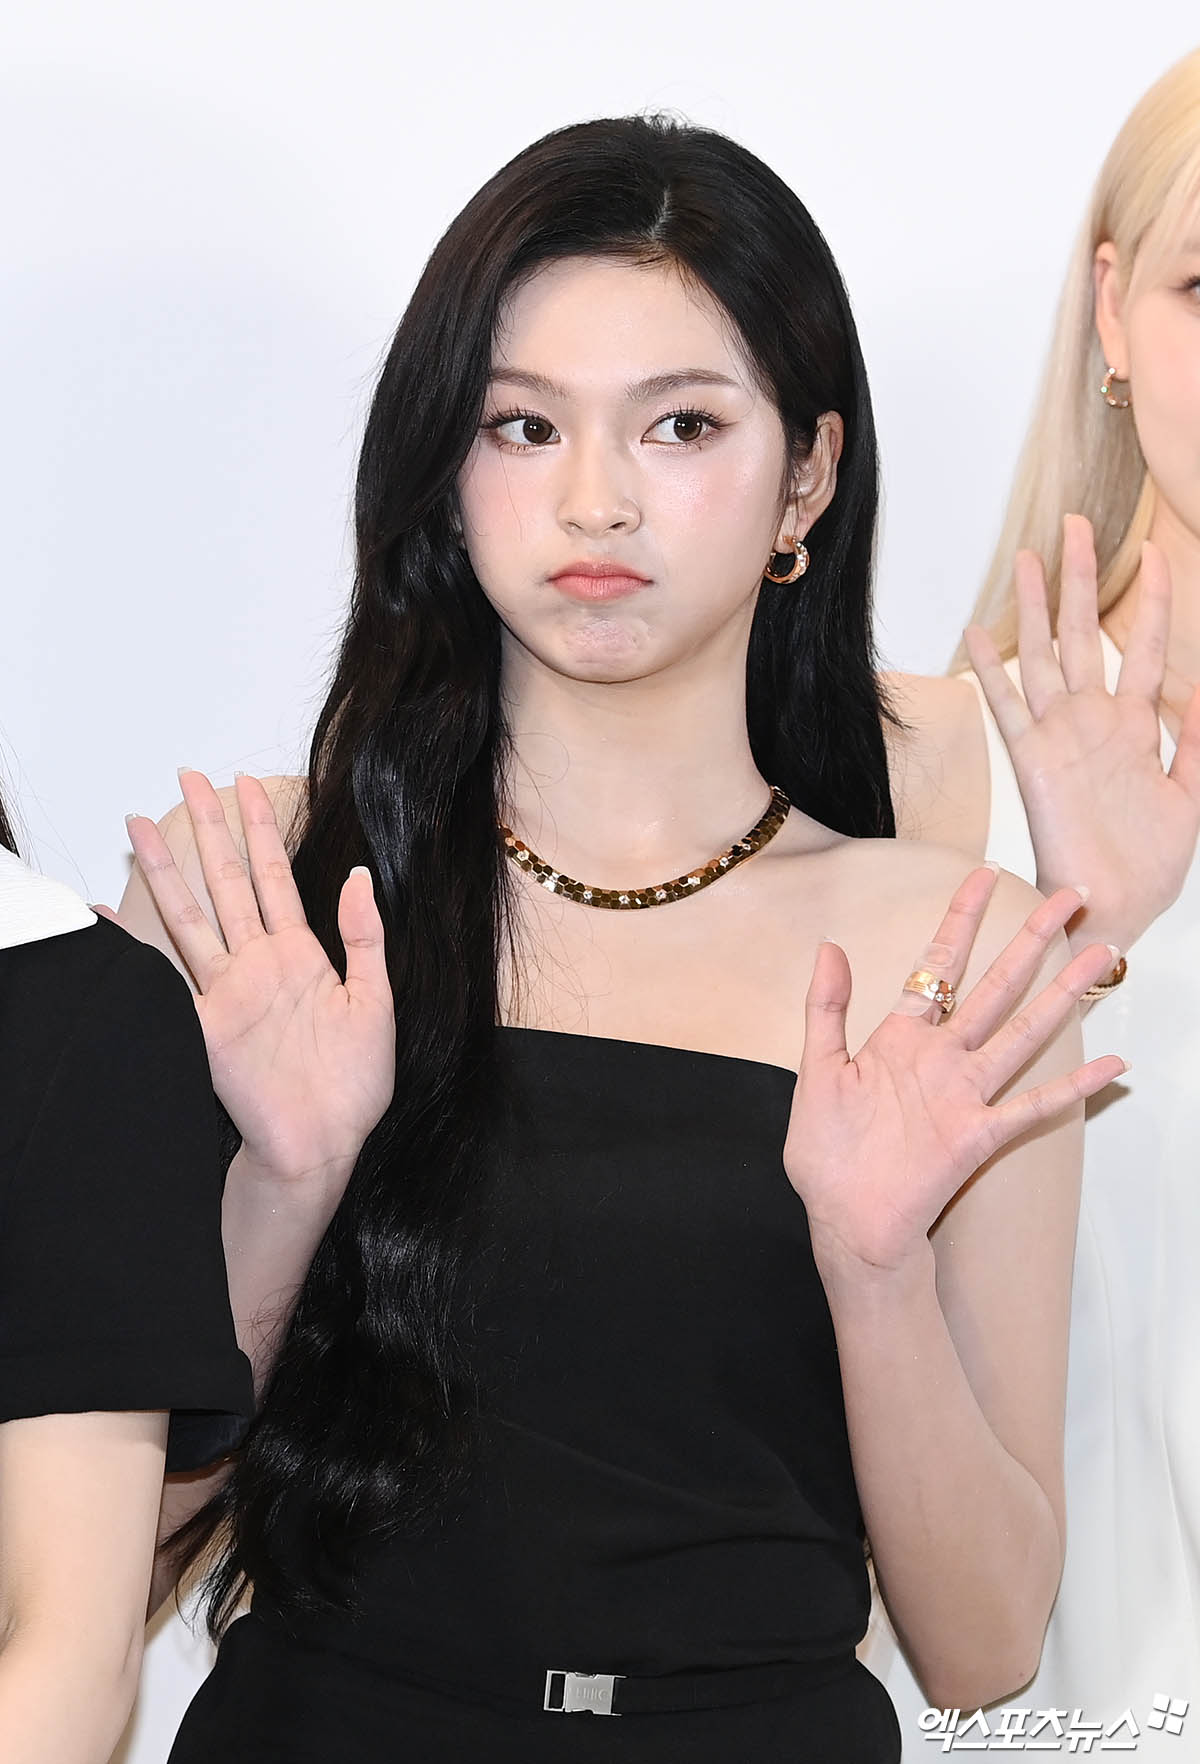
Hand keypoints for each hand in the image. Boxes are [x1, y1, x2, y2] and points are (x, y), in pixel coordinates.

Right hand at [125, 770, 394, 1188]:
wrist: (326, 1143)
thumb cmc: (354, 1084)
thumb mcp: (377, 999)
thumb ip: (364, 936)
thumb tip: (357, 875)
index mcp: (301, 954)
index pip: (274, 875)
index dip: (260, 829)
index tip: (245, 783)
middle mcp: (258, 963)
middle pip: (226, 879)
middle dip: (209, 826)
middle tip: (187, 775)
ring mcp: (228, 990)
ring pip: (191, 913)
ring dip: (166, 868)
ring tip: (140, 825)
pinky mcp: (206, 1023)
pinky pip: (165, 974)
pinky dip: (130, 943)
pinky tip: (103, 912)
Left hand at [783, 866, 1125, 1275]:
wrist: (844, 1223)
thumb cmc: (828, 1154)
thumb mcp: (817, 1071)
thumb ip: (826, 1009)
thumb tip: (829, 944)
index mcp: (901, 1037)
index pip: (938, 963)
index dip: (961, 919)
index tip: (983, 874)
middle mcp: (942, 1058)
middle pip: (996, 985)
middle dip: (1030, 939)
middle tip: (1067, 896)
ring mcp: (965, 1094)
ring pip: (1023, 1032)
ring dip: (1062, 995)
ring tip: (1099, 956)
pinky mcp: (978, 1135)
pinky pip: (1033, 1107)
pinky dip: (1072, 1087)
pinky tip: (1110, 1065)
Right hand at [964, 514, 1199, 955]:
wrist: (1114, 912)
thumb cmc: (1151, 866)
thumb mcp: (1194, 798)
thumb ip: (1198, 744)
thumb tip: (1195, 689)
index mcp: (1137, 728)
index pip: (1144, 647)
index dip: (1151, 600)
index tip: (1156, 551)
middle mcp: (1094, 723)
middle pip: (1085, 634)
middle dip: (1083, 578)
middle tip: (1076, 523)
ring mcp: (1061, 738)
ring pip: (1046, 656)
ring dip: (1037, 607)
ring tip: (1029, 557)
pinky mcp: (1032, 762)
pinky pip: (1008, 707)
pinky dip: (991, 670)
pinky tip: (977, 632)